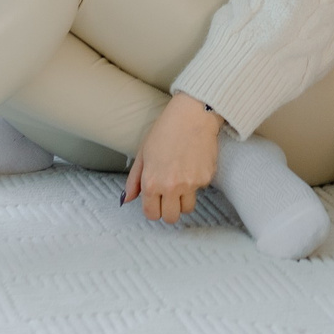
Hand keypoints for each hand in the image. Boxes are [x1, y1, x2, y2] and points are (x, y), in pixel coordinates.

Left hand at [122, 92, 219, 222]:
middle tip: (170, 197)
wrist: (193, 115)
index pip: (152, 214)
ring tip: (182, 181)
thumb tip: (126, 199)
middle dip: (169, 210)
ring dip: (184, 200)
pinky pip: (200, 189)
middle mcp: (171, 187)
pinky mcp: (206, 178)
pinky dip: (196, 182)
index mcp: (152, 182)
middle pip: (171, 217)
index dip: (153, 210)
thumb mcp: (143, 153)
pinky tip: (193, 164)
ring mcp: (191, 184)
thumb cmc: (165, 130)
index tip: (156, 203)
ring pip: (188, 209)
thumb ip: (134, 180)